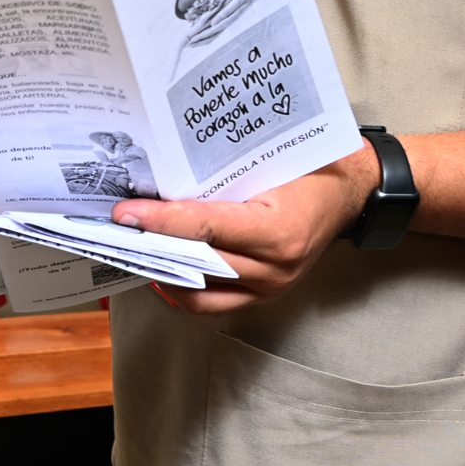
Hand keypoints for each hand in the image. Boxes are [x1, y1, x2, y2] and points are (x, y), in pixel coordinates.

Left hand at [111, 141, 377, 313]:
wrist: (350, 193)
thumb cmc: (310, 169)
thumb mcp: (269, 161)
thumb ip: (221, 173)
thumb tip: (161, 175)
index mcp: (277, 231)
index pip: (206, 226)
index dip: (160, 220)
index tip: (123, 213)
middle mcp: (274, 268)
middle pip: (198, 261)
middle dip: (151, 245)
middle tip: (115, 228)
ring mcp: (270, 287)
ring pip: (201, 291)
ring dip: (163, 270)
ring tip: (133, 246)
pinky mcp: (264, 295)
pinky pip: (213, 303)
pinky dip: (183, 288)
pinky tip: (162, 267)